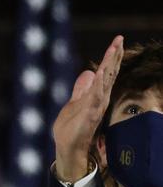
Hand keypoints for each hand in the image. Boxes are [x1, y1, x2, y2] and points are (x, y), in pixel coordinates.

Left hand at [53, 35, 123, 181]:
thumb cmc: (71, 128)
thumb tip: (89, 71)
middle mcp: (100, 98)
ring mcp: (96, 105)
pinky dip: (99, 84)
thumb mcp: (75, 102)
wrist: (68, 147)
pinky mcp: (89, 113)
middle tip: (119, 38)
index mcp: (96, 95)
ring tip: (114, 48)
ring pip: (105, 81)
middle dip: (114, 56)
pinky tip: (101, 72)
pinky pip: (96, 96)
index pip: (106, 72)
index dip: (111, 57)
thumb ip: (82, 89)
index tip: (117, 41)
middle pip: (109, 73)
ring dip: (109, 65)